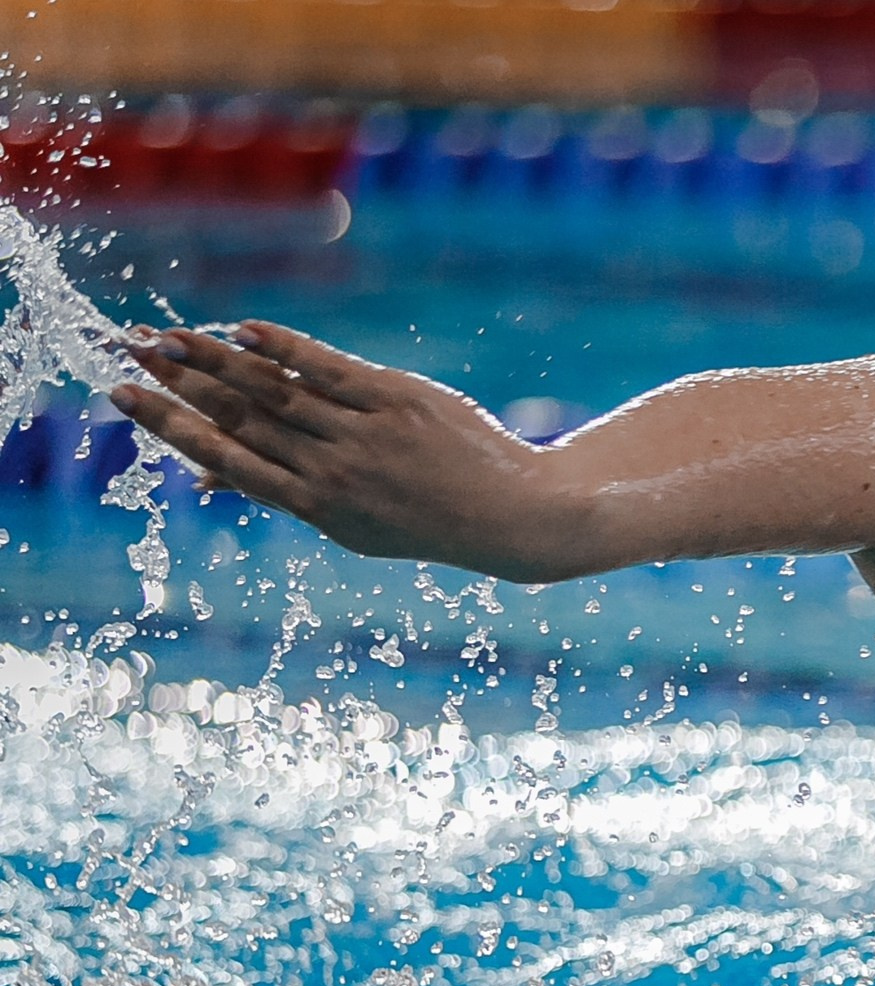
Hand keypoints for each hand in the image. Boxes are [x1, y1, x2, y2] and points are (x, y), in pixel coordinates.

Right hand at [111, 321, 576, 580]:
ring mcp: (363, 434)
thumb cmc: (422, 516)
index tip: (124, 395)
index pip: (225, 458)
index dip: (169, 425)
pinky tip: (245, 328)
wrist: (507, 515)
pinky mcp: (396, 400)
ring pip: (274, 390)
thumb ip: (285, 492)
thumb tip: (207, 479)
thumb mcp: (350, 523)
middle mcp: (331, 471)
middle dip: (177, 381)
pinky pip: (329, 369)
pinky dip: (285, 347)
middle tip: (127, 347)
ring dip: (214, 358)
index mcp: (314, 506)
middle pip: (238, 416)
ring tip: (166, 334)